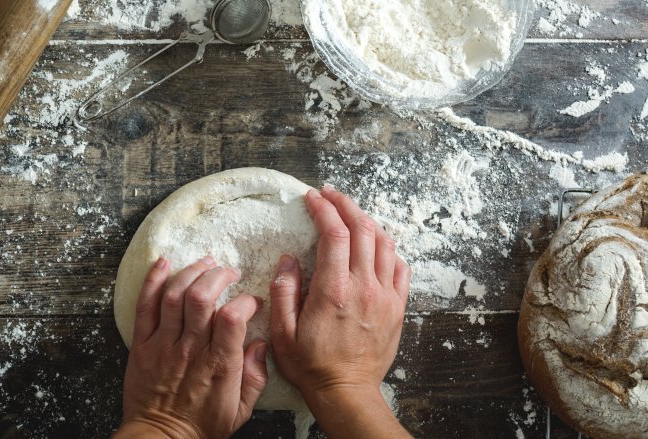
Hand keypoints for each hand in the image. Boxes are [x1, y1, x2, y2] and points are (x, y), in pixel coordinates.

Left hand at [115, 256, 268, 438]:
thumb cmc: (202, 426)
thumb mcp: (241, 410)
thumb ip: (256, 377)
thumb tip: (262, 345)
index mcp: (219, 364)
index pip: (233, 317)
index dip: (246, 301)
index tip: (251, 301)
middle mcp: (191, 349)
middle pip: (202, 297)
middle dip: (218, 275)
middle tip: (228, 272)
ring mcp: (164, 345)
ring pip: (175, 295)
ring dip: (190, 271)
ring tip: (204, 263)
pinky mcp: (143, 345)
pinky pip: (145, 306)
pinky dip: (153, 281)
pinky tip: (163, 263)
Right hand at [269, 186, 410, 435]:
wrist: (347, 392)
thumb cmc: (312, 365)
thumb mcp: (283, 333)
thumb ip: (283, 291)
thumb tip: (289, 260)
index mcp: (333, 290)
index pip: (333, 233)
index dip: (323, 208)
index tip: (312, 198)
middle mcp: (363, 287)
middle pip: (362, 228)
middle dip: (346, 204)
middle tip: (331, 194)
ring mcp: (385, 296)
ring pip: (384, 242)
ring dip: (368, 221)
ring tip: (352, 213)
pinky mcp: (397, 307)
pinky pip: (400, 267)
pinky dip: (389, 248)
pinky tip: (377, 245)